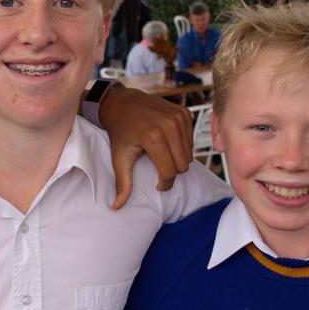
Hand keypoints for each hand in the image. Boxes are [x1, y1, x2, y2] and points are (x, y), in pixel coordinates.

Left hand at [98, 84, 193, 209]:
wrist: (122, 103)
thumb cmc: (120, 133)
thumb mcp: (119, 158)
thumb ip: (122, 183)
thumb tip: (116, 206)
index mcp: (153, 137)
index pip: (169, 172)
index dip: (164, 184)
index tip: (157, 184)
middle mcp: (169, 125)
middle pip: (182, 165)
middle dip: (171, 172)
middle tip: (158, 168)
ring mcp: (179, 117)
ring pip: (189, 155)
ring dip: (177, 160)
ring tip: (161, 155)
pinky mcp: (185, 113)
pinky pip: (191, 141)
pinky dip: (182, 147)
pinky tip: (168, 143)